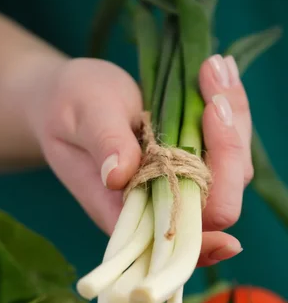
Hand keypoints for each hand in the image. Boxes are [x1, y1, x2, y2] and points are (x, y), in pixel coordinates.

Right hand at [35, 56, 250, 265]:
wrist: (67, 99)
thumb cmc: (68, 109)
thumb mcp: (82, 116)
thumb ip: (103, 142)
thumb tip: (118, 175)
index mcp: (127, 212)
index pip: (180, 234)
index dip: (208, 225)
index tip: (224, 203)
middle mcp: (159, 205)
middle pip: (221, 202)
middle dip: (229, 145)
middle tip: (212, 85)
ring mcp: (179, 183)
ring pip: (233, 172)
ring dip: (234, 118)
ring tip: (213, 68)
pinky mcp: (192, 160)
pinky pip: (226, 146)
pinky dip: (230, 110)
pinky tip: (217, 72)